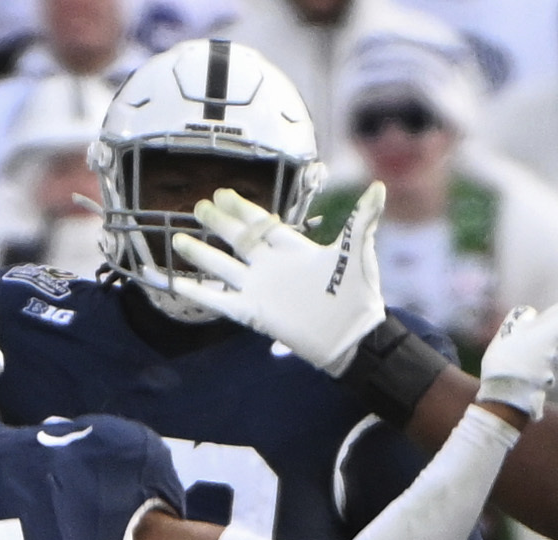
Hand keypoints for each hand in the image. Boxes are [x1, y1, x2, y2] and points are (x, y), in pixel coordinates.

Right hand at [160, 185, 386, 372]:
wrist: (351, 335)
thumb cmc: (357, 295)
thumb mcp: (358, 252)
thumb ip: (363, 219)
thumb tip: (379, 187)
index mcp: (290, 247)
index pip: (260, 222)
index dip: (241, 207)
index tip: (222, 193)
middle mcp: (270, 265)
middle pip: (236, 239)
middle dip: (217, 223)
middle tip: (198, 207)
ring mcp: (259, 288)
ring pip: (222, 266)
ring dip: (201, 254)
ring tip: (178, 240)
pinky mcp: (253, 312)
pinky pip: (219, 300)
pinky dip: (199, 293)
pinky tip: (178, 284)